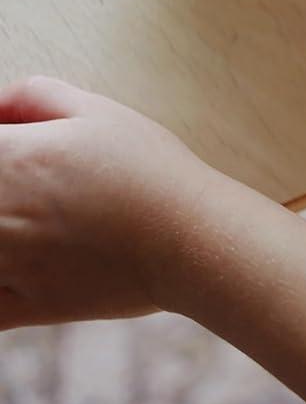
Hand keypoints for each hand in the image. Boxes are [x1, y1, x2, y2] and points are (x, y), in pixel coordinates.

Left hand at [0, 75, 213, 327]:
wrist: (189, 236)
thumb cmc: (148, 170)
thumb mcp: (95, 110)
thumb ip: (32, 97)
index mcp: (9, 159)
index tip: (13, 147)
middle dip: (1, 188)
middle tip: (32, 184)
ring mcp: (7, 265)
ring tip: (29, 219)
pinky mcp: (25, 306)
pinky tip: (15, 268)